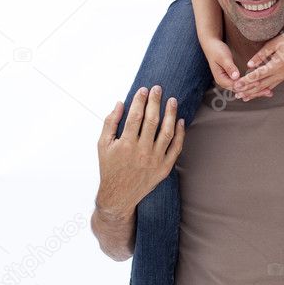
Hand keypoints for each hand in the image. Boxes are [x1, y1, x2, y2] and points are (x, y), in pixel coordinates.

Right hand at [96, 88, 184, 217]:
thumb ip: (110, 123)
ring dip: (171, 114)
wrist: (119, 195)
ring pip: (167, 132)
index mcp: (125, 144)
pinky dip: (180, 134)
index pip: (135, 116)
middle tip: (158, 88)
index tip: (143, 89)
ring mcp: (155, 160)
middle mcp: (141, 151)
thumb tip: (120, 103)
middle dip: (155, 101)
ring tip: (172, 100)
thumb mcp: (102, 145)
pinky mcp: (164, 168)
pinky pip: (176, 148)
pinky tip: (180, 121)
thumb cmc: (110, 167)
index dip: (140, 100)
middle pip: (152, 121)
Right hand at [202, 37, 272, 96]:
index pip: (237, 87)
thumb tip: (236, 76)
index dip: (248, 86)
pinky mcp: (234, 78)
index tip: (259, 83)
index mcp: (221, 80)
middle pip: (242, 91)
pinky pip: (244, 85)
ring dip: (256, 91)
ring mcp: (229, 81)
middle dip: (256, 91)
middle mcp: (225, 83)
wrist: (211, 46)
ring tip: (269, 92)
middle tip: (269, 91)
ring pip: (244, 89)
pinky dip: (253, 86)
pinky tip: (263, 86)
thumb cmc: (217, 50)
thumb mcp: (223, 57)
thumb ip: (229, 67)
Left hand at [233, 28, 283, 100]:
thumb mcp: (273, 44)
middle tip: (236, 94)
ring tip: (243, 98)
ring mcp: (283, 76)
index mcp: (277, 65)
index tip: (236, 84)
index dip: (246, 80)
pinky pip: (272, 86)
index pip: (258, 75)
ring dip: (254, 93)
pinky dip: (263, 91)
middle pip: (261, 85)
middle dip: (248, 90)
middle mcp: (281, 74)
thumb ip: (260, 55)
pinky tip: (257, 94)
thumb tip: (249, 65)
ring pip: (266, 88)